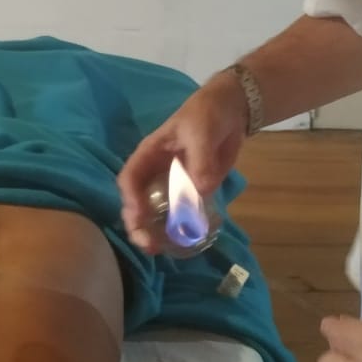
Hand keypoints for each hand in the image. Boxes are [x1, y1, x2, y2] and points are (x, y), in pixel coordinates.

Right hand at [118, 75, 247, 252]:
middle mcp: (156, 172)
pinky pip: (183, 212)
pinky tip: (186, 240)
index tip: (138, 216)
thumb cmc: (207, 114)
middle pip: (137, 201)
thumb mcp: (201, 131)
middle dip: (137, 224)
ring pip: (157, 211)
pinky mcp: (193, 190)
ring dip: (155, 231)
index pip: (129, 179)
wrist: (231, 111)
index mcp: (149, 155)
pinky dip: (182, 227)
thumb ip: (200, 159)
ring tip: (159, 250)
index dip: (130, 199)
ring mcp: (174, 183)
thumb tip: (201, 190)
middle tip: (147, 244)